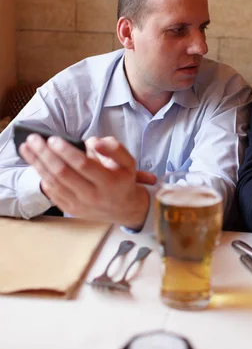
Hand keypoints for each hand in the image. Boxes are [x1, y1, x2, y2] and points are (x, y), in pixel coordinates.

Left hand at [19, 134, 156, 225]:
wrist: (124, 208)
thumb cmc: (123, 179)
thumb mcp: (128, 161)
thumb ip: (114, 148)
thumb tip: (92, 141)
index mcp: (108, 181)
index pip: (82, 165)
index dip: (66, 152)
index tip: (53, 139)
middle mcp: (92, 195)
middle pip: (63, 174)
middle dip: (45, 155)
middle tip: (33, 139)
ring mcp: (79, 204)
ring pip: (53, 183)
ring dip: (37, 164)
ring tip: (26, 148)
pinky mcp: (71, 209)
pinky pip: (52, 193)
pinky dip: (42, 177)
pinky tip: (35, 163)